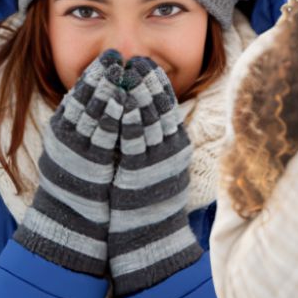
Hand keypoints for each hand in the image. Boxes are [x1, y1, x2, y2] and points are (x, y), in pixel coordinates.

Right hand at [14, 50, 124, 276]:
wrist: (72, 225)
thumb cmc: (81, 187)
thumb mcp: (79, 151)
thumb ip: (86, 126)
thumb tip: (104, 101)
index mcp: (62, 132)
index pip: (78, 95)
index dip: (93, 74)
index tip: (108, 57)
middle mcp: (67, 138)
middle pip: (85, 99)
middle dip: (101, 75)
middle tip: (115, 54)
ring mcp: (78, 151)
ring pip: (93, 113)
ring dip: (107, 89)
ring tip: (120, 69)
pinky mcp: (91, 165)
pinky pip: (104, 135)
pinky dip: (114, 115)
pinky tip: (125, 100)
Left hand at [108, 57, 201, 297]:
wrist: (150, 237)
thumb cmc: (151, 202)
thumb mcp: (162, 166)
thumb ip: (159, 141)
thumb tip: (150, 117)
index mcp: (176, 146)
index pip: (169, 107)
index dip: (158, 83)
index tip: (147, 64)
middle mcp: (170, 150)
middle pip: (161, 108)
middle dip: (148, 81)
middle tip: (138, 59)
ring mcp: (156, 161)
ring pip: (149, 119)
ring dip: (138, 92)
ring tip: (129, 70)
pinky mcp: (140, 172)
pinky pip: (134, 140)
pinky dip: (129, 118)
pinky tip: (122, 101)